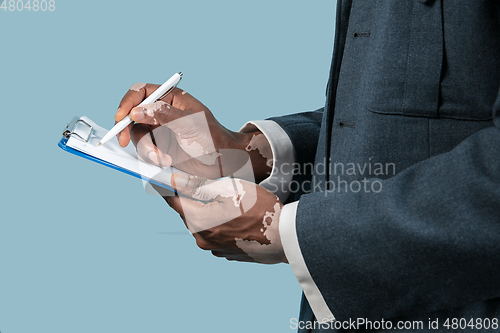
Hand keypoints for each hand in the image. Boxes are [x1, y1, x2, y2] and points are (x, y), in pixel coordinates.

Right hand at [115, 83, 272, 181]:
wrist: (224, 162)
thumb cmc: (213, 138)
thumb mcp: (189, 124)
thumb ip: (163, 115)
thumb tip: (136, 111)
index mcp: (171, 98)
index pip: (141, 92)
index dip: (127, 103)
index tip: (121, 118)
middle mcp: (162, 112)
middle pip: (132, 115)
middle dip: (127, 129)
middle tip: (122, 141)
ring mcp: (160, 130)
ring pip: (137, 136)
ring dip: (145, 149)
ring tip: (162, 159)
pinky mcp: (160, 147)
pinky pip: (145, 150)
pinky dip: (151, 157)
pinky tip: (166, 162)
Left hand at [165, 172, 286, 263]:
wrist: (285, 236)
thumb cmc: (258, 208)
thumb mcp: (227, 189)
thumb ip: (197, 186)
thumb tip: (174, 180)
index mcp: (198, 221)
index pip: (173, 201)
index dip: (169, 187)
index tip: (166, 178)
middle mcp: (201, 239)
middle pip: (189, 213)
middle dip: (194, 199)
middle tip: (208, 185)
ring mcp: (214, 248)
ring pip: (203, 224)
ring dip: (209, 212)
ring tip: (230, 202)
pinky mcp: (226, 253)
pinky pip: (216, 234)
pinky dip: (221, 224)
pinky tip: (237, 217)